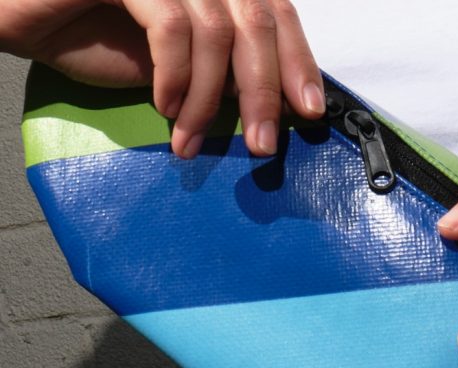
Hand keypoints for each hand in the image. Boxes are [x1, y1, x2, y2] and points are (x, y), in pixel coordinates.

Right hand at [0, 0, 323, 157]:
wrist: (28, 17)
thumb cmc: (100, 36)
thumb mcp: (179, 63)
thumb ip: (223, 70)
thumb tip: (273, 103)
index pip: (276, 14)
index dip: (298, 62)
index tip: (310, 110)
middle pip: (256, 23)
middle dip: (265, 92)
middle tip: (263, 145)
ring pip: (217, 31)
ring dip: (209, 98)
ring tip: (192, 139)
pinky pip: (170, 27)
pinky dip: (174, 75)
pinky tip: (163, 106)